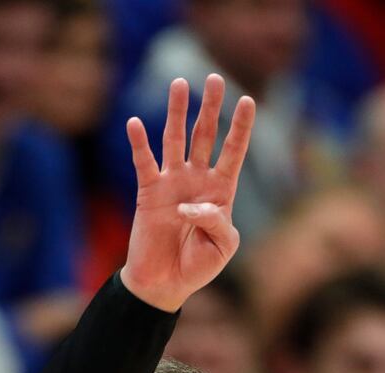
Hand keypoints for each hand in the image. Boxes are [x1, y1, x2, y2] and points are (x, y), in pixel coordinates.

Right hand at [119, 75, 254, 312]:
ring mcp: (171, 183)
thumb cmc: (197, 267)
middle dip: (211, 107)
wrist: (165, 284)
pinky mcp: (148, 192)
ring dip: (176, 112)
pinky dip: (139, 143)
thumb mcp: (223, 247)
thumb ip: (217, 221)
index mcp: (221, 191)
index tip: (249, 100)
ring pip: (175, 139)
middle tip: (215, 77)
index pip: (234, 152)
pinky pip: (144, 163)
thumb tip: (192, 203)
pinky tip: (135, 123)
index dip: (241, 127)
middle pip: (205, 135)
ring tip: (179, 82)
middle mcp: (196, 180)